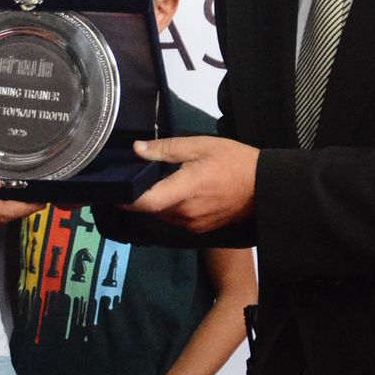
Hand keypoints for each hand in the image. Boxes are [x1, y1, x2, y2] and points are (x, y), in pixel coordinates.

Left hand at [123, 135, 257, 232]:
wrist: (264, 187)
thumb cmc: (233, 161)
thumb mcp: (199, 145)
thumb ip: (166, 148)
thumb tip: (137, 149)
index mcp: (183, 191)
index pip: (145, 202)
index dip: (125, 198)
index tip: (109, 188)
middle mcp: (185, 214)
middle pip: (150, 208)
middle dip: (139, 195)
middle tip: (132, 176)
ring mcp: (192, 224)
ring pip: (162, 214)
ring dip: (156, 201)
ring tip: (153, 181)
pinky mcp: (200, 229)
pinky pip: (176, 218)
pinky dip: (170, 206)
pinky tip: (175, 191)